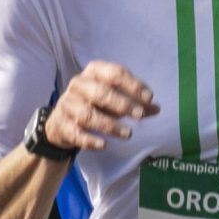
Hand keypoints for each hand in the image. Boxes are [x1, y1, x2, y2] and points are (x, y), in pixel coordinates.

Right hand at [42, 62, 157, 153]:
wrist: (62, 122)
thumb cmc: (95, 105)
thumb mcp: (116, 100)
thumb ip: (136, 103)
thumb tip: (157, 108)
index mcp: (94, 73)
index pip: (114, 73)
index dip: (133, 85)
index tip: (149, 98)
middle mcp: (78, 85)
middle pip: (100, 92)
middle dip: (122, 104)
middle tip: (140, 115)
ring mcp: (67, 104)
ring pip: (88, 114)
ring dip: (109, 125)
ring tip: (128, 133)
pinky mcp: (61, 124)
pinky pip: (75, 132)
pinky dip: (89, 140)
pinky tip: (103, 145)